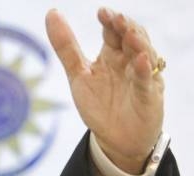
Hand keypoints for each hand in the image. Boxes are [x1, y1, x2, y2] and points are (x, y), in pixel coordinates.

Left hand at [46, 7, 163, 174]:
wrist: (114, 138)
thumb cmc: (99, 104)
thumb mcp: (78, 74)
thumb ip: (66, 46)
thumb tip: (51, 13)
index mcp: (112, 54)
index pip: (113, 31)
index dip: (109, 21)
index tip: (101, 12)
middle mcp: (130, 61)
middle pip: (132, 38)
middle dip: (125, 27)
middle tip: (115, 18)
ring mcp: (142, 77)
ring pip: (144, 54)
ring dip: (137, 43)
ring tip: (128, 34)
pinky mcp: (149, 96)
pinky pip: (147, 81)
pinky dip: (145, 71)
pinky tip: (141, 61)